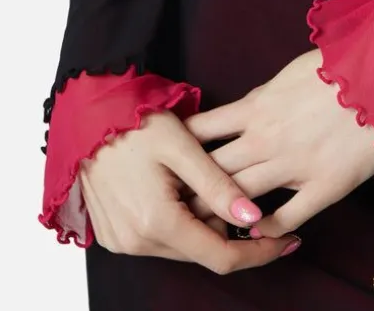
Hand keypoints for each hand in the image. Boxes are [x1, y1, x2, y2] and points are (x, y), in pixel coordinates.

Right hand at [78, 107, 300, 271]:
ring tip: (225, 197)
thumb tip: (253, 218)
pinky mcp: (113, 234)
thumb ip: (219, 185)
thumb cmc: (134, 121)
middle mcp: (136, 241)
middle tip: (262, 214)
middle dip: (235, 238)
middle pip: (202, 253)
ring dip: (206, 228)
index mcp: (157, 221)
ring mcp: (121, 241)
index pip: (220, 257)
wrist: (85, 116)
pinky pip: (159, 240)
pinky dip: (181, 224)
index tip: (288, 241)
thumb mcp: (183, 145)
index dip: (258, 252)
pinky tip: (191, 197)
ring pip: (181, 247)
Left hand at [182, 48, 373, 238]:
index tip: (168, 159)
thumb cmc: (344, 63)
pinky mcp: (324, 186)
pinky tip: (257, 234)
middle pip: (212, 171)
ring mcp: (293, 165)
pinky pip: (285, 217)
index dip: (182, 148)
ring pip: (240, 198)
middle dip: (188, 190)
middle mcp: (267, 138)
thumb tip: (248, 107)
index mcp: (257, 105)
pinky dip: (265, 230)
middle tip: (171, 205)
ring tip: (202, 228)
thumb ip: (266, 94)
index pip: (203, 131)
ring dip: (219, 214)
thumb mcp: (293, 69)